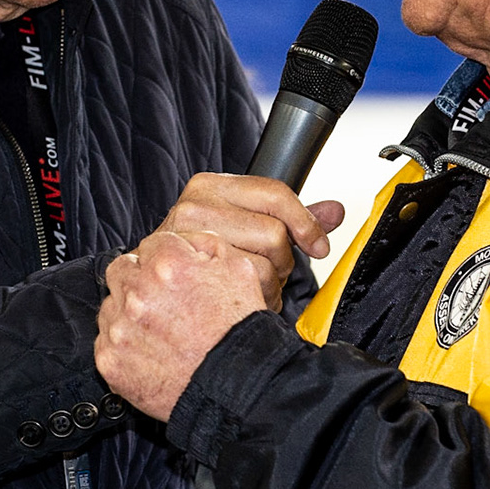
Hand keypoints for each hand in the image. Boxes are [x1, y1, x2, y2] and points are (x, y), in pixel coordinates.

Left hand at [96, 231, 266, 419]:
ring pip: (110, 306)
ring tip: (157, 331)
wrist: (237, 387)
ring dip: (128, 312)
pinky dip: (123, 345)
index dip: (164, 258)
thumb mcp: (239, 270)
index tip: (171, 274)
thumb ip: (207, 244)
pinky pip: (105, 342)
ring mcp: (121, 328)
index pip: (151, 244)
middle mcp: (138, 293)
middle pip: (121, 269)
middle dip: (139, 279)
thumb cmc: (240, 333)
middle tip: (160, 299)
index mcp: (168, 265)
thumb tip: (186, 242)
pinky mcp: (110, 360)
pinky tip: (148, 352)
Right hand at [157, 173, 343, 308]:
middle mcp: (194, 207)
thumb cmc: (202, 253)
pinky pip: (241, 291)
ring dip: (269, 286)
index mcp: (209, 186)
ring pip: (261, 266)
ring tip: (252, 286)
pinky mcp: (184, 277)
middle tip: (270, 270)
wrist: (153, 281)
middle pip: (273, 234)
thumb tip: (335, 211)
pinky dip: (254, 302)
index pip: (275, 194)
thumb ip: (292, 217)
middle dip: (282, 261)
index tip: (317, 245)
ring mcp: (185, 242)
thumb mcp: (244, 222)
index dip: (305, 223)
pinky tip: (240, 299)